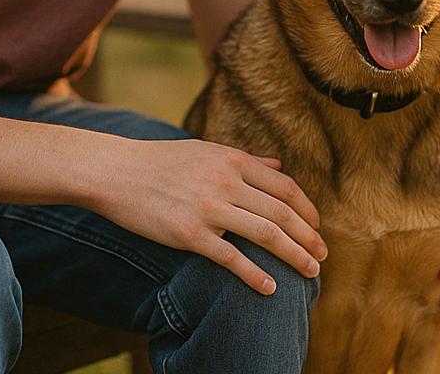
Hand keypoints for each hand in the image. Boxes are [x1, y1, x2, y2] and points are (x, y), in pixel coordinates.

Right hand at [88, 137, 326, 294]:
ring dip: (294, 256)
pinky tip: (269, 287)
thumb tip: (279, 165)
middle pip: (282, 213)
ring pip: (266, 234)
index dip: (307, 210)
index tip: (317, 228)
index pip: (285, 187)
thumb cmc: (160, 162)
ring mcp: (208, 207)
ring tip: (310, 273)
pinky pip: (231, 257)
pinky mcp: (189, 233)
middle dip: (308, 238)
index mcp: (232, 160)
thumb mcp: (206, 151)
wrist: (116, 172)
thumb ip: (246, 160)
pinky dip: (255, 274)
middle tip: (323, 257)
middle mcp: (226, 181)